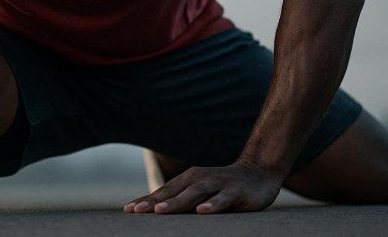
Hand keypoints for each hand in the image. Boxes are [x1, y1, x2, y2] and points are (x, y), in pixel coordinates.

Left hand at [123, 159, 282, 213]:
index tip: (128, 210)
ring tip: (160, 211)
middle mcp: (200, 179)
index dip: (146, 200)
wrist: (258, 173)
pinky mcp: (236, 192)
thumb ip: (181, 201)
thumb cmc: (223, 187)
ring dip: (177, 202)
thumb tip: (155, 213)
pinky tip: (202, 211)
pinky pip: (223, 199)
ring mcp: (218, 184)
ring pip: (195, 194)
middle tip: (136, 211)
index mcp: (189, 180)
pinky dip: (212, 205)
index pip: (164, 191)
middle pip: (174, 192)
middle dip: (154, 202)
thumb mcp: (201, 193)